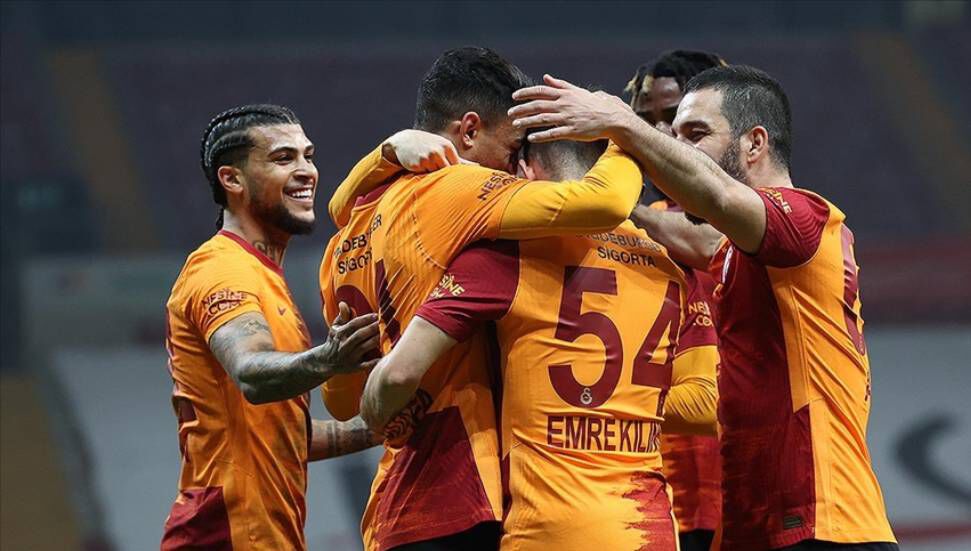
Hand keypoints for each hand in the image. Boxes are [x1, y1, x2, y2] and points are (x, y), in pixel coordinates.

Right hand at [323, 302, 379, 373]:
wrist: (325, 362)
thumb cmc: (334, 341)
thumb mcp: (335, 328)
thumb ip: (342, 316)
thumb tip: (343, 303)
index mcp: (340, 334)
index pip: (353, 324)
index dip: (365, 319)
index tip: (376, 315)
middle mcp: (344, 345)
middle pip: (359, 335)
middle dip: (372, 328)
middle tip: (384, 323)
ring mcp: (349, 357)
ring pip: (364, 348)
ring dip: (375, 341)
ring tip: (386, 334)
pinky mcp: (354, 368)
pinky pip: (366, 365)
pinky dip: (375, 362)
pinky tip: (385, 356)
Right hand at [382, 129, 475, 172]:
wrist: (404, 142)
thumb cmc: (428, 146)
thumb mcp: (444, 148)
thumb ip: (460, 160)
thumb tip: (478, 166)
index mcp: (447, 147)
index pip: (458, 167)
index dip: (457, 176)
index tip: (458, 183)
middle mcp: (439, 151)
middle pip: (449, 172)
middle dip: (446, 177)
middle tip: (444, 181)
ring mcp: (429, 157)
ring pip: (437, 175)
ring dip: (434, 176)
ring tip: (428, 169)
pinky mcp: (419, 163)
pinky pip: (426, 176)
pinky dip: (424, 176)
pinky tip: (420, 168)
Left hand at [509, 74, 636, 142]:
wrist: (610, 117)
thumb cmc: (592, 104)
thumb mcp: (576, 91)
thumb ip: (560, 85)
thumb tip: (546, 77)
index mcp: (564, 94)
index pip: (541, 91)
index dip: (526, 93)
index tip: (514, 96)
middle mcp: (564, 105)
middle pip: (538, 105)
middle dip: (522, 108)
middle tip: (510, 113)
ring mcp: (568, 118)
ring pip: (543, 119)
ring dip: (528, 121)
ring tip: (516, 124)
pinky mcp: (572, 131)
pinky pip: (554, 134)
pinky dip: (542, 135)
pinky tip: (531, 138)